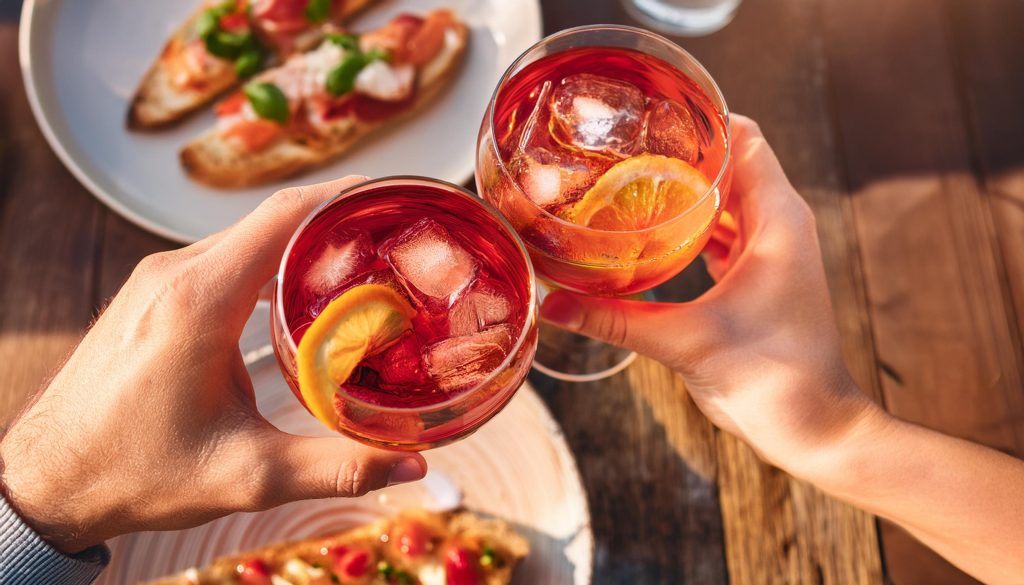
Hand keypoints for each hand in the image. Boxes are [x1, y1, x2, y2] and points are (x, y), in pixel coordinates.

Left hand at [0, 177, 425, 553]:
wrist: (50, 480)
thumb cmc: (134, 472)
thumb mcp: (247, 476)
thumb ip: (336, 468)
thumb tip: (411, 463)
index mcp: (198, 302)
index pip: (283, 215)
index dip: (344, 195)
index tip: (391, 194)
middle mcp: (172, 275)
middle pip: (269, 219)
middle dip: (335, 218)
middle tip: (391, 235)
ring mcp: (155, 280)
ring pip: (243, 237)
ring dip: (298, 239)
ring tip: (355, 261)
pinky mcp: (149, 294)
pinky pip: (219, 257)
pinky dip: (265, 259)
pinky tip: (294, 290)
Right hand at [545, 116, 1023, 582]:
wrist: (811, 426)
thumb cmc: (771, 377)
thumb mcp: (685, 340)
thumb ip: (616, 320)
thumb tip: (554, 303)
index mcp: (777, 219)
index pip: (743, 138)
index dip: (700, 121)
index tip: (650, 119)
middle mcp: (780, 225)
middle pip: (730, 164)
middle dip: (681, 155)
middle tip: (624, 153)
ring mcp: (773, 251)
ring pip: (726, 199)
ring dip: (685, 191)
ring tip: (630, 185)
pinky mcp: (760, 277)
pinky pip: (724, 233)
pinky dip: (691, 227)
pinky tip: (652, 235)